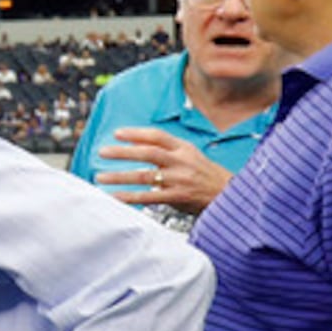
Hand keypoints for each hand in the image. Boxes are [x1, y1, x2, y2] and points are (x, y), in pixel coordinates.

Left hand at [94, 128, 229, 214]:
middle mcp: (182, 162)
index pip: (158, 136)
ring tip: (101, 177)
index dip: (136, 133)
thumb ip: (167, 150)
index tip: (117, 133)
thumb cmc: (207, 175)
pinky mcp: (179, 197)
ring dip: (120, 176)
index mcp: (185, 149)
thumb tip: (137, 143)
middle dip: (123, 152)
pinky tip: (115, 197)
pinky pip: (150, 197)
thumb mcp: (191, 156)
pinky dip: (130, 197)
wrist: (231, 195)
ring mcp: (181, 180)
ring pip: (146, 175)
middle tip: (103, 152)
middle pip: (149, 153)